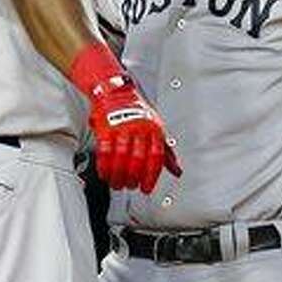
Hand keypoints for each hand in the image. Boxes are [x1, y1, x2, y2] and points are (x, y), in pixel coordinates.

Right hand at [88, 74, 181, 193]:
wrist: (116, 93)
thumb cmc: (139, 114)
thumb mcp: (157, 130)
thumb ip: (166, 152)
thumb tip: (177, 171)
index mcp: (154, 130)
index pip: (156, 156)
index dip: (151, 175)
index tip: (146, 188)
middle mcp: (139, 129)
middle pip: (137, 158)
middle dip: (133, 177)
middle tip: (130, 186)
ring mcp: (121, 128)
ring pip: (120, 157)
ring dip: (117, 175)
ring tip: (117, 184)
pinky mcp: (105, 128)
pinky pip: (104, 150)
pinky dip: (104, 166)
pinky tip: (105, 174)